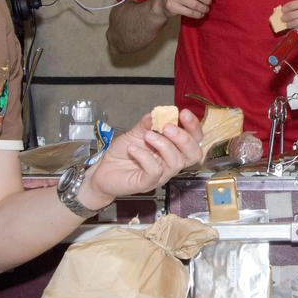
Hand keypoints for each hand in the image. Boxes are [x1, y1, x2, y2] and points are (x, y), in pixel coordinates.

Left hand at [82, 109, 203, 206]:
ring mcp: (160, 175)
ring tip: (147, 135)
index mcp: (172, 149)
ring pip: (175, 162)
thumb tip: (157, 113)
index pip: (194, 140)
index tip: (184, 113)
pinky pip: (155, 171)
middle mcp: (170, 163)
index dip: (193, 127)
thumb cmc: (122, 154)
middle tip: (167, 127)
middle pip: (193, 154)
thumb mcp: (135, 133)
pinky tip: (133, 149)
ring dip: (163, 145)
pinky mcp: (147, 183)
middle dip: (184, 138)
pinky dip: (145, 157)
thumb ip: (147, 124)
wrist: (102, 170)